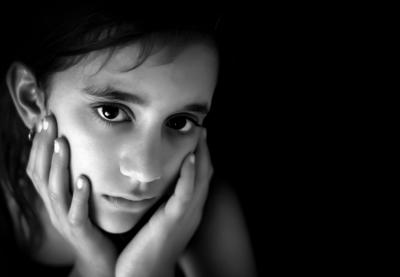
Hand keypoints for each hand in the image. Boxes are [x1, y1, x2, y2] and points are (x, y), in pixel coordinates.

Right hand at [26, 114, 115, 276]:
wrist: (97, 259)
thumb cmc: (91, 224)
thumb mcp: (78, 199)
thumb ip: (73, 180)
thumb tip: (73, 153)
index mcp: (53, 199)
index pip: (38, 168)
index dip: (39, 144)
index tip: (45, 119)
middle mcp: (54, 207)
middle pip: (42, 174)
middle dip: (45, 146)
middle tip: (50, 120)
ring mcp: (65, 220)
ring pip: (56, 191)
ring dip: (59, 165)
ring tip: (63, 142)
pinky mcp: (81, 232)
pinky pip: (77, 214)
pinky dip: (79, 196)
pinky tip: (84, 180)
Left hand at [115, 129, 212, 276]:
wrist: (143, 276)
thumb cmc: (145, 249)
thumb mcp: (155, 221)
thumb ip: (158, 203)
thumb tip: (150, 185)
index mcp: (186, 210)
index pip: (199, 178)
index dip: (200, 157)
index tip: (196, 138)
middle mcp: (191, 211)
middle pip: (205, 175)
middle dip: (205, 150)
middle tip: (202, 128)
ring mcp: (185, 215)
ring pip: (200, 179)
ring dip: (202, 155)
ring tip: (201, 134)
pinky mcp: (174, 220)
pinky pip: (186, 194)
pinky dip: (190, 174)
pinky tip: (191, 158)